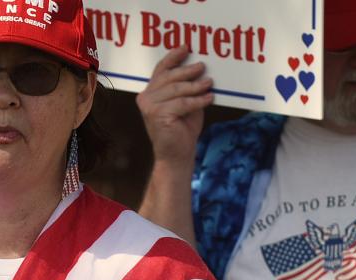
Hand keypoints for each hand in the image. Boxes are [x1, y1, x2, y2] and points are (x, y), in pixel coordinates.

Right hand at [136, 45, 213, 165]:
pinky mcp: (157, 115)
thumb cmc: (182, 129)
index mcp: (151, 92)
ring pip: (176, 89)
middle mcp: (146, 97)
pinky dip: (197, 100)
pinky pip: (181, 103)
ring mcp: (149, 107)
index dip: (173, 57)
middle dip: (187, 70)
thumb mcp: (185, 103)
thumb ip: (187, 88)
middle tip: (202, 66)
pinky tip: (209, 98)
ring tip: (209, 83)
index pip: (161, 70)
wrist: (176, 155)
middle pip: (169, 77)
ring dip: (195, 85)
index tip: (186, 47)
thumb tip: (201, 68)